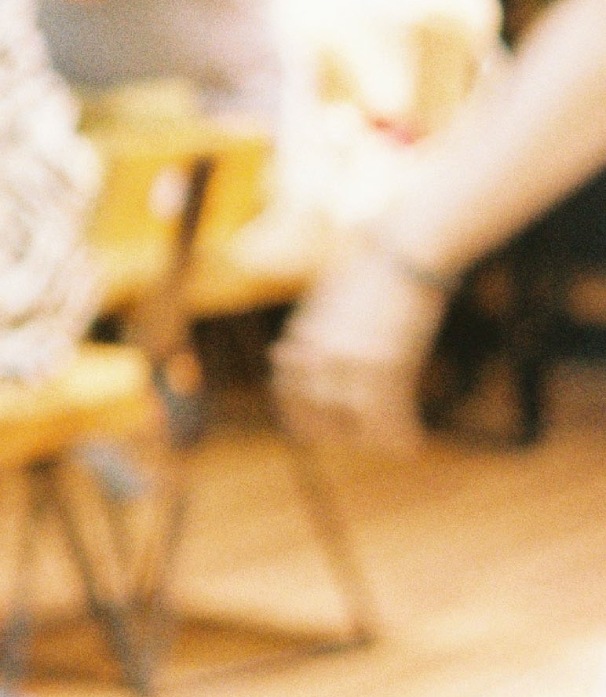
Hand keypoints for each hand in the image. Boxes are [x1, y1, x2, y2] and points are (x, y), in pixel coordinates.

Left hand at [273, 240, 446, 453]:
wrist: (405, 250)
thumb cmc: (374, 268)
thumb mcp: (329, 300)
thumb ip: (314, 332)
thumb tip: (297, 355)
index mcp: (299, 335)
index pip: (285, 389)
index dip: (300, 413)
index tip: (316, 428)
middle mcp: (314, 354)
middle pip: (314, 413)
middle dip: (338, 433)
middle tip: (362, 441)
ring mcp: (345, 361)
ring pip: (351, 421)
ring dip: (373, 438)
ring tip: (394, 446)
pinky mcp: (381, 364)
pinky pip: (386, 414)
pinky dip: (398, 433)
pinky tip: (410, 444)